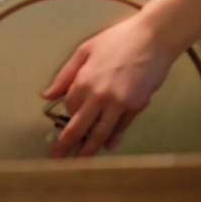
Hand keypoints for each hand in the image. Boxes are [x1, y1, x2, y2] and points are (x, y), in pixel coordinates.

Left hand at [43, 11, 177, 157]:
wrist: (154, 38)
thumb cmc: (118, 39)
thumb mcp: (85, 49)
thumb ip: (65, 74)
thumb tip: (46, 95)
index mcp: (84, 81)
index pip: (69, 108)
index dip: (65, 116)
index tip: (62, 123)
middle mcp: (99, 96)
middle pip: (79, 127)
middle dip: (66, 146)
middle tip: (56, 160)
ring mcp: (119, 104)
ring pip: (99, 133)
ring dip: (88, 150)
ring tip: (79, 163)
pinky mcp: (136, 106)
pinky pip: (121, 127)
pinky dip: (113, 138)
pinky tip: (106, 146)